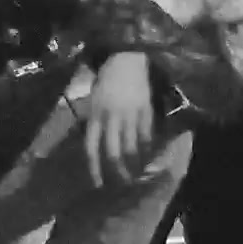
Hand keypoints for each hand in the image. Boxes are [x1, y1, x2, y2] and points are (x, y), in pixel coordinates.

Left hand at [86, 53, 154, 185]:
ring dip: (135, 164)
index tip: (98, 184)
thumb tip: (98, 147)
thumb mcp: (94, 102)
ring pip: (132, 147)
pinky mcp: (146, 111)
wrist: (126, 59)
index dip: (94, 168)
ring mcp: (129, 115)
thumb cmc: (107, 81)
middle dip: (118, 172)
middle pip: (113, 153)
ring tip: (138, 175)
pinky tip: (150, 157)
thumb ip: (96, 123)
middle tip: (123, 184)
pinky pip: (147, 135)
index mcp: (95, 116)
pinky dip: (149, 149)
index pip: (91, 148)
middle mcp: (111, 118)